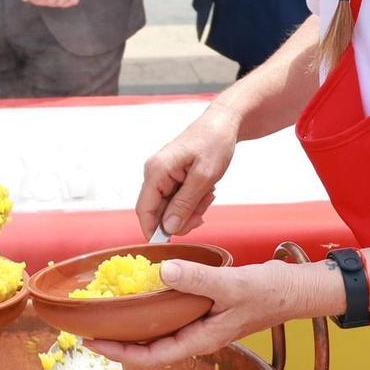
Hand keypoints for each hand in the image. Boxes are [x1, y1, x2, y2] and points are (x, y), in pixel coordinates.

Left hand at [87, 257, 320, 365]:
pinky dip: (153, 305)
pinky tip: (142, 289)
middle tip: (89, 327)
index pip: (152, 356)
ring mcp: (202, 322)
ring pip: (160, 330)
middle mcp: (197, 335)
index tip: (93, 343)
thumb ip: (198, 279)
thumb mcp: (233, 285)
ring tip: (108, 312)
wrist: (297, 289)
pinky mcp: (206, 307)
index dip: (120, 353)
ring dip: (134, 325)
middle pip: (151, 346)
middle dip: (120, 341)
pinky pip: (172, 312)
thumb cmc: (270, 294)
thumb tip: (162, 272)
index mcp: (201, 340)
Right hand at [137, 107, 238, 238]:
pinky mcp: (172, 177)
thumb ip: (184, 204)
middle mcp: (154, 174)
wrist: (224, 124)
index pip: (144, 211)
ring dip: (191, 209)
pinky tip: (206, 190)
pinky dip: (193, 201)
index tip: (170, 245)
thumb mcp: (204, 177)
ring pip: (170, 208)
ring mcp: (162, 175)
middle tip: (204, 211)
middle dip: (182, 218)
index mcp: (156, 172)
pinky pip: (177, 200)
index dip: (154, 232)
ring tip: (208, 194)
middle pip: (158, 213)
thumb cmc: (214, 143)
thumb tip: (168, 228)